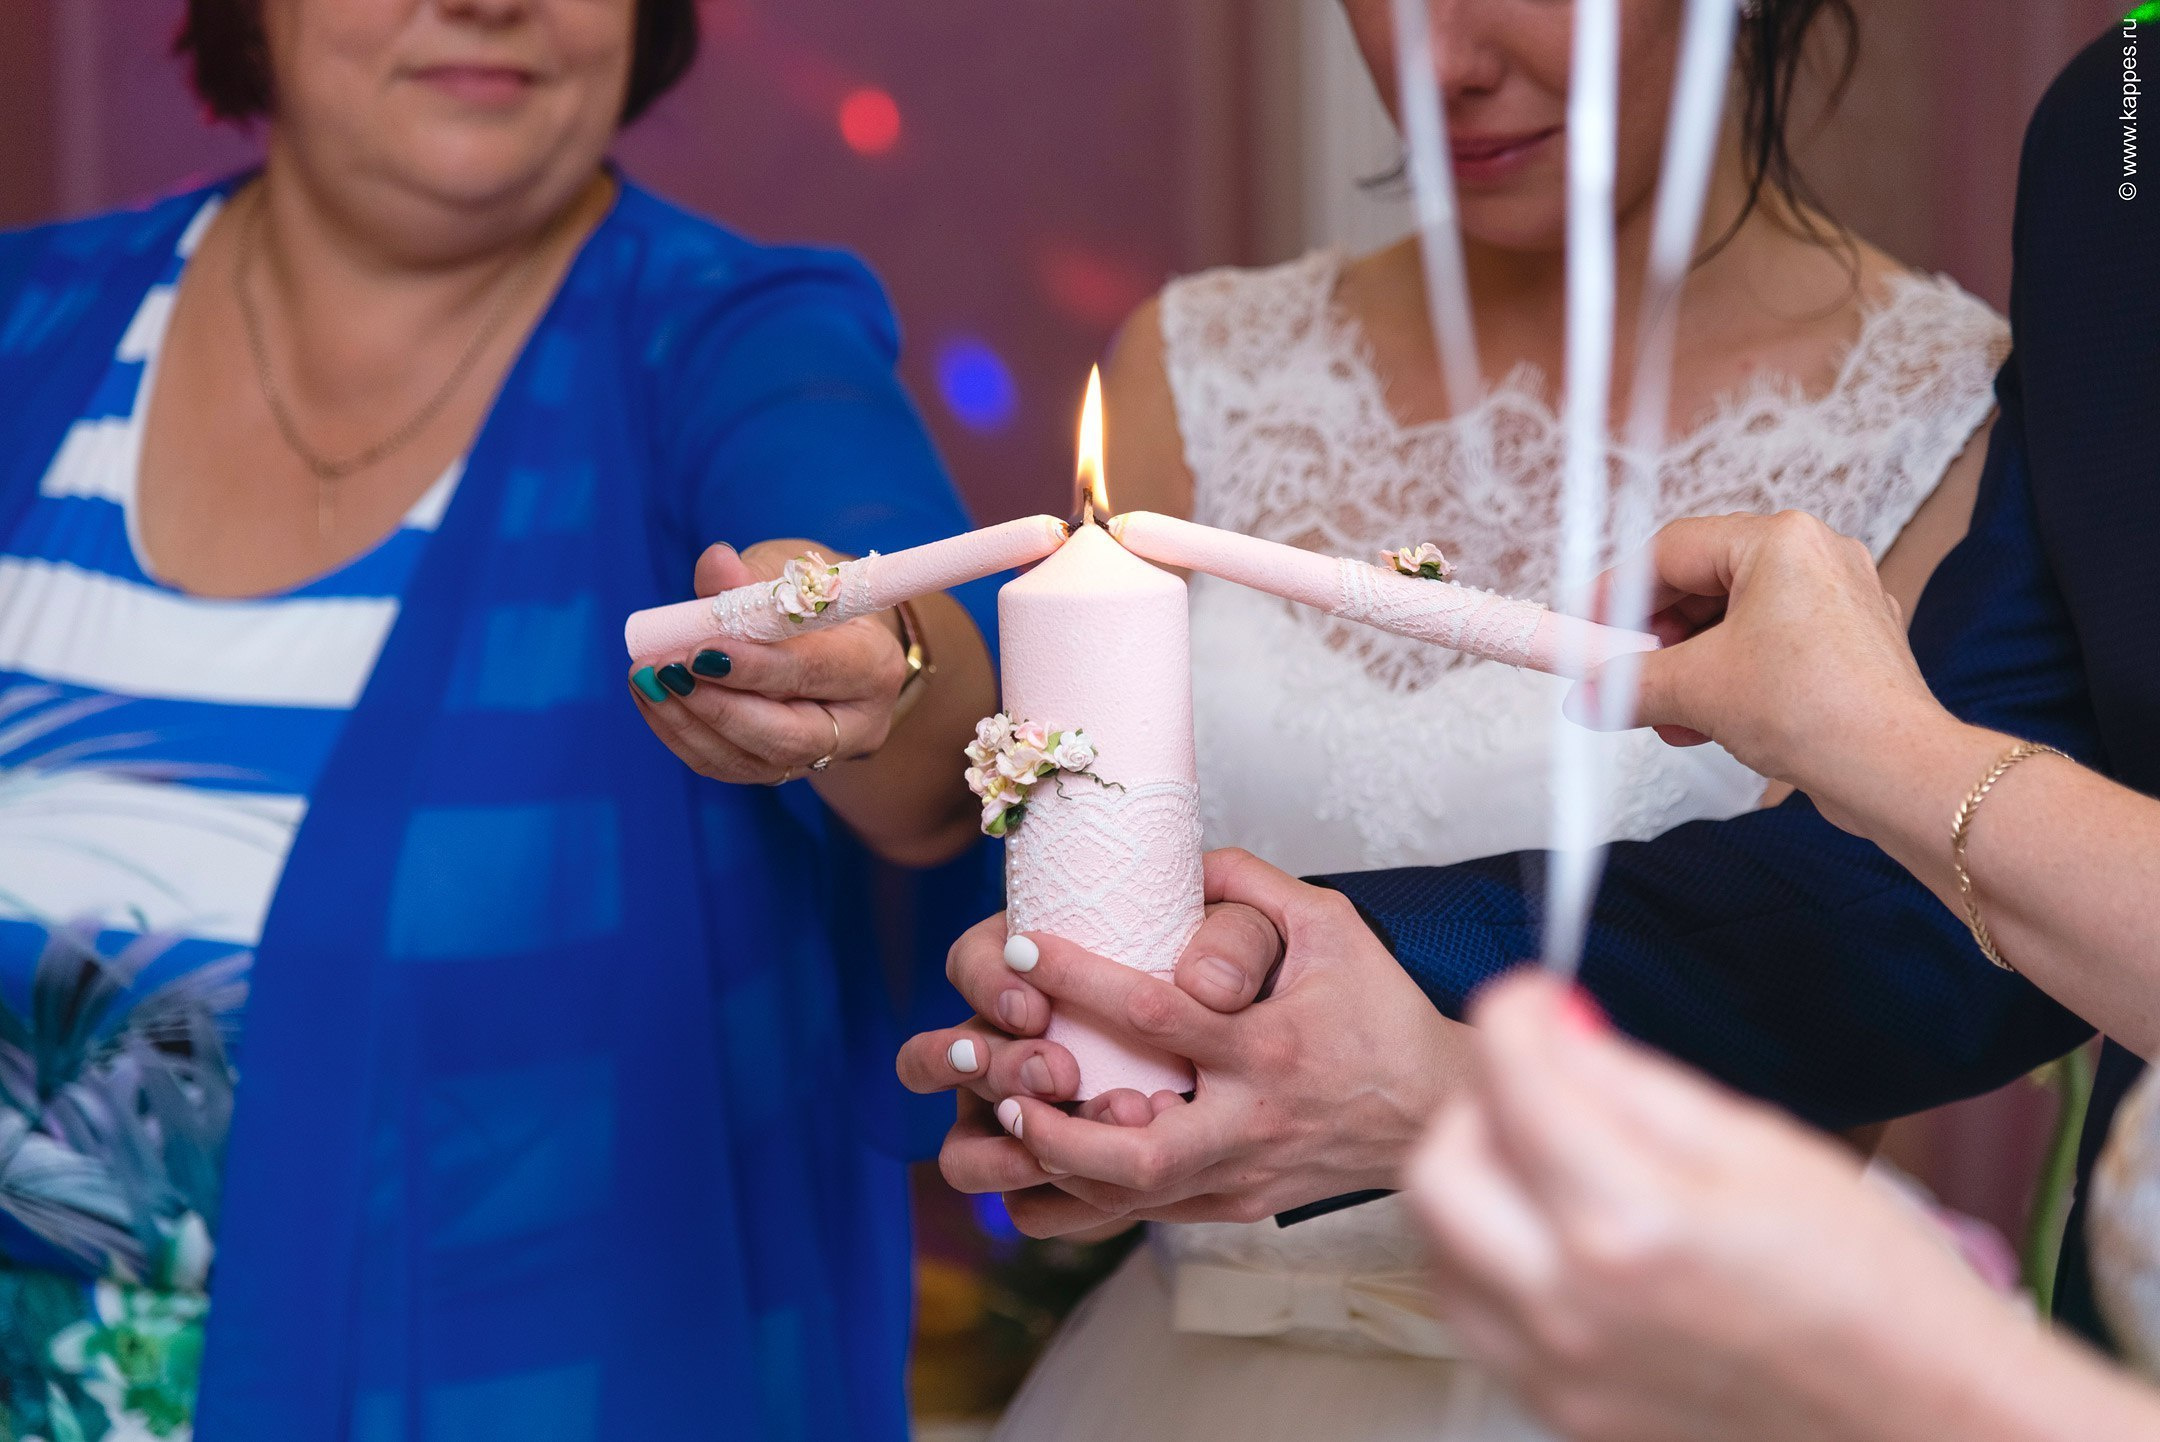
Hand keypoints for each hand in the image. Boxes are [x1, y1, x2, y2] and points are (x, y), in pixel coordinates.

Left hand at [628, 540, 907, 784]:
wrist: (832, 642)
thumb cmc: (813, 600)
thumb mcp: (791, 574)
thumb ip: (753, 576)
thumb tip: (715, 564)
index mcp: (874, 666)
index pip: (814, 674)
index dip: (755, 667)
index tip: (699, 651)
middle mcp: (857, 725)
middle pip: (787, 737)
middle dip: (717, 706)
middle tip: (664, 672)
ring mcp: (819, 758)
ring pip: (749, 759)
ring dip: (688, 721)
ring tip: (646, 679)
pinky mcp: (780, 772)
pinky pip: (726, 766)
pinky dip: (681, 734)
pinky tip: (653, 699)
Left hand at [929, 849, 1469, 1236]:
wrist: (1436, 1110)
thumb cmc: (1381, 1012)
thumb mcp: (1330, 926)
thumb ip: (1250, 884)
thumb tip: (1174, 860)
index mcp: (1271, 1047)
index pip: (1155, 1012)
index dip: (1077, 979)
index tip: (1022, 946)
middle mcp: (1253, 1122)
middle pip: (1137, 1150)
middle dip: (1056, 1124)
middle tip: (1004, 1079)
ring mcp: (1242, 1175)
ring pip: (1132, 1198)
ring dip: (1059, 1164)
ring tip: (1010, 1118)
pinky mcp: (1235, 1205)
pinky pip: (1146, 1215)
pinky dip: (1087, 1195)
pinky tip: (1043, 1159)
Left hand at [1410, 971, 2042, 1441]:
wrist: (1920, 1420)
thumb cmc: (1872, 1288)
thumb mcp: (1760, 1144)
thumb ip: (1631, 1081)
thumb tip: (1552, 1026)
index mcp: (1631, 1222)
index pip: (1512, 1078)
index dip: (1515, 1011)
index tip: (1533, 997)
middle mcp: (1572, 1304)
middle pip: (1438, 1166)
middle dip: (1478, 1103)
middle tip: (1539, 1085)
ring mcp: (1557, 1368)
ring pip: (1437, 1245)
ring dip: (1475, 1183)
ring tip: (1552, 1164)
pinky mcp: (1559, 1410)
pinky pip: (1473, 1313)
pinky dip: (1487, 1259)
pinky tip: (1554, 1238)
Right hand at [1578, 512, 1943, 803]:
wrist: (1896, 771)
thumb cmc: (1815, 709)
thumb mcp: (1695, 689)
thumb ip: (1627, 684)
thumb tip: (1587, 694)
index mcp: (1780, 540)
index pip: (1671, 551)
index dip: (1616, 592)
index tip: (1583, 627)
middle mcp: (1816, 556)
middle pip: (1702, 585)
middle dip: (1657, 640)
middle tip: (1623, 677)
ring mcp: (1838, 600)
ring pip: (1733, 622)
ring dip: (1690, 670)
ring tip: (1669, 715)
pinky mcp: (1849, 645)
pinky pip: (1768, 648)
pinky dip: (1731, 681)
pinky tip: (1708, 724)